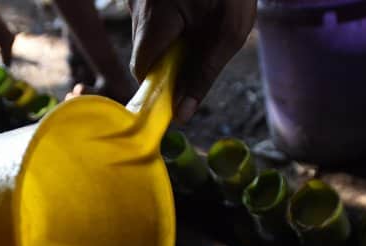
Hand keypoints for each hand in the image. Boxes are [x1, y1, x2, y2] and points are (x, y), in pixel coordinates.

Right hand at [129, 0, 255, 121]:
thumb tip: (182, 115)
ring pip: (148, 33)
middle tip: (200, 49)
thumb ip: (203, 76)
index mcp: (154, 19)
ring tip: (201, 22)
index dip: (159, 84)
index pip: (142, 70)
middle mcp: (137, 5)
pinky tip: (193, 9)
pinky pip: (153, 16)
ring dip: (172, 39)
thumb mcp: (227, 34)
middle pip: (144, 51)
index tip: (178, 91)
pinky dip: (172, 21)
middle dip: (169, 60)